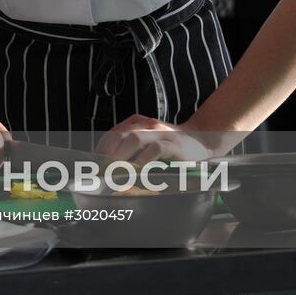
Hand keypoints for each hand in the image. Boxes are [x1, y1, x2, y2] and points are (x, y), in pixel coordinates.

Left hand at [95, 115, 213, 164]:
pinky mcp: (174, 144)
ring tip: (112, 171)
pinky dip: (144, 160)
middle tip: (99, 170)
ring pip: (135, 139)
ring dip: (121, 156)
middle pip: (120, 134)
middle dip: (106, 152)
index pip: (114, 133)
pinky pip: (155, 149)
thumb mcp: (149, 142)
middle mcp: (147, 125)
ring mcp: (161, 134)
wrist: (202, 140)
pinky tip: (136, 170)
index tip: (92, 162)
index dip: (101, 147)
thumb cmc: (172, 146)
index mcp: (138, 124)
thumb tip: (109, 166)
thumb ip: (132, 148)